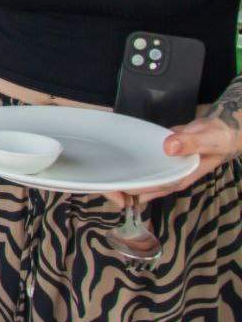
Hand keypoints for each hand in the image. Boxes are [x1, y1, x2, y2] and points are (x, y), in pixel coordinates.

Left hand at [104, 115, 240, 206]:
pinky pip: (142, 165)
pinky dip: (130, 165)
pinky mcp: (158, 158)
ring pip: (142, 177)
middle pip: (146, 187)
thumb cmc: (216, 138)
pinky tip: (112, 163)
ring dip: (124, 179)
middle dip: (126, 189)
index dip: (139, 189)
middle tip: (103, 187)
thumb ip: (190, 143)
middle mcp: (170, 176)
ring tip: (102, 179)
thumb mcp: (208, 139)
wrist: (220, 132)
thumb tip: (168, 147)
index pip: (157, 187)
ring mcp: (163, 168)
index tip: (120, 190)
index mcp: (182, 176)